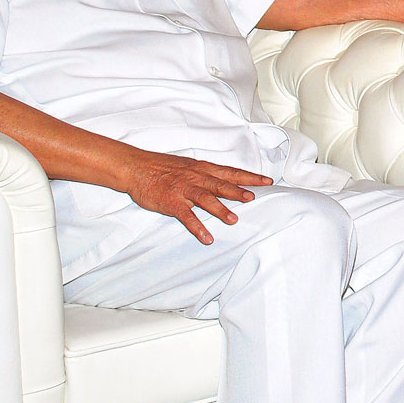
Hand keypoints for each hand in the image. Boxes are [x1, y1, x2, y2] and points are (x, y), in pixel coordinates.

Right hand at [120, 151, 273, 243]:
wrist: (136, 168)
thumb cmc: (163, 167)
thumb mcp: (189, 165)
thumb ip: (207, 173)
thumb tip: (226, 180)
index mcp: (202, 168)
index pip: (230, 172)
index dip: (249, 177)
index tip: (267, 182)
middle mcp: (196, 177)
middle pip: (221, 184)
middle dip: (238, 191)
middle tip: (254, 198)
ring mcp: (183, 190)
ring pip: (205, 199)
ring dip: (220, 209)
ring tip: (234, 220)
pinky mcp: (171, 202)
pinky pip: (186, 216)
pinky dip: (197, 227)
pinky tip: (207, 237)